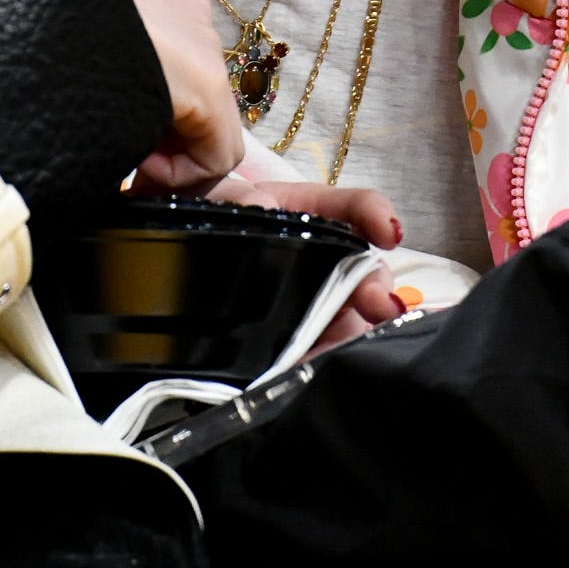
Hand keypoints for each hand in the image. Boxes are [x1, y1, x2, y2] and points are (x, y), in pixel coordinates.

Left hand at [117, 0, 244, 189]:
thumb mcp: (106, 138)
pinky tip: (114, 76)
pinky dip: (157, 72)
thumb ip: (144, 161)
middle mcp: (208, 41)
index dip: (181, 181)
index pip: (222, 156)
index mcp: (204, 82)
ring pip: (196, 79)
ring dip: (166, 107)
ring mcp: (188, 8)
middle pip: (213, 116)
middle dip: (175, 146)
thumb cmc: (56, 77)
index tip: (139, 179)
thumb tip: (145, 177)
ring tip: (115, 113)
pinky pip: (178, 47)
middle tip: (128, 155)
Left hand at [208, 174, 410, 348]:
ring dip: (352, 333)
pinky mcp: (300, 340)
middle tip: (382, 306)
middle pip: (365, 272)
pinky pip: (318, 353)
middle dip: (377, 288)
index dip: (375, 215)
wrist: (180, 269)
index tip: (388, 234)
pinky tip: (312, 367)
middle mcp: (324, 261)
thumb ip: (238, 200)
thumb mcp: (223, 205)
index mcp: (310, 216)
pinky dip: (318, 362)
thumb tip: (261, 205)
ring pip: (349, 319)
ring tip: (340, 347)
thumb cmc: (213, 224)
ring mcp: (316, 304)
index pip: (354, 208)